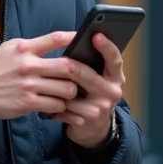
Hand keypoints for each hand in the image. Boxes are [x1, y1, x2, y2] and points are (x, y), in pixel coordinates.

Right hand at [0, 32, 81, 119]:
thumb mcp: (10, 48)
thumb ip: (33, 45)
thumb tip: (57, 41)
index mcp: (24, 48)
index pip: (55, 38)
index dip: (74, 38)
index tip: (85, 39)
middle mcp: (28, 66)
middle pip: (67, 67)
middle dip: (79, 72)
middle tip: (81, 75)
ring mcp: (29, 86)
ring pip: (66, 89)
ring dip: (72, 91)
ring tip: (69, 91)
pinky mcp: (28, 103)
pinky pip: (55, 105)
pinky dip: (60, 105)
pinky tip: (57, 103)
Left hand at [53, 33, 124, 147]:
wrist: (93, 128)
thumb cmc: (91, 94)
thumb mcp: (98, 79)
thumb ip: (92, 64)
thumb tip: (74, 41)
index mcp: (116, 77)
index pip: (114, 59)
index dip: (106, 47)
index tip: (96, 35)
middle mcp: (112, 92)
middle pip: (87, 74)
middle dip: (70, 66)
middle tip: (59, 59)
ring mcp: (100, 108)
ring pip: (71, 92)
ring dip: (57, 87)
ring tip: (46, 83)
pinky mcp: (85, 121)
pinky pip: (63, 107)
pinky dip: (53, 104)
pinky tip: (47, 103)